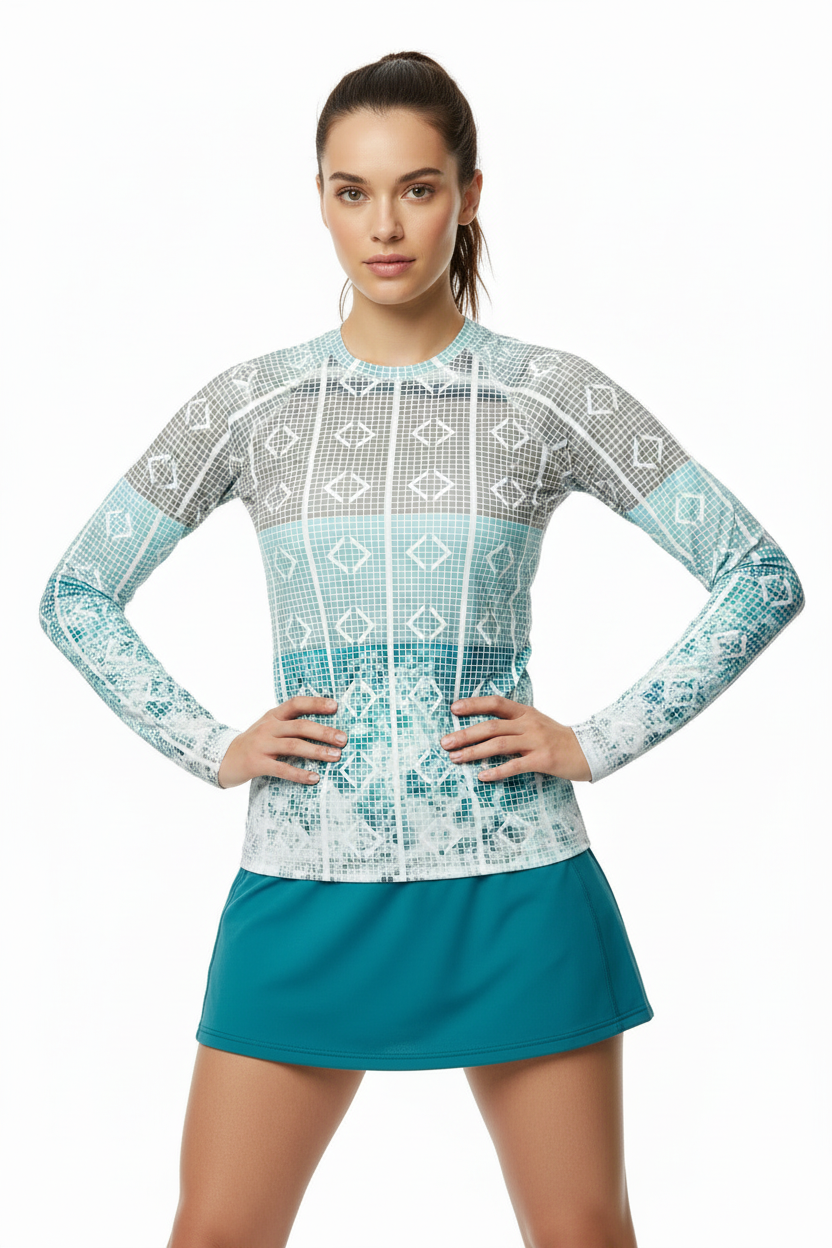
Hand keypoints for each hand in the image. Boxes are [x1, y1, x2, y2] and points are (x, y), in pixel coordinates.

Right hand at [217, 696, 346, 788]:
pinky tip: (315, 778)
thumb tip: (325, 728)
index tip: (336, 706)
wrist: (223, 758)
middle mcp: (268, 727)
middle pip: (300, 726)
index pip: (296, 703)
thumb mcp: (269, 727)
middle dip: (324, 732)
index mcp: (273, 715)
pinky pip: (282, 769)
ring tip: (336, 756)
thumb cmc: (255, 743)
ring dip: (317, 751)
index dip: (316, 703)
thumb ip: (290, 724)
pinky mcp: (257, 763)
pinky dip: (300, 774)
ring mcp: (262, 745)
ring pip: (294, 746)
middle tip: (343, 739)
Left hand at [439, 695, 591, 782]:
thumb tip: (485, 730)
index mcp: (526, 713)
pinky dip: (496, 771)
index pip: (496, 703)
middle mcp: (529, 724)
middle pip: (491, 726)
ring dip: (474, 752)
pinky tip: (482, 776)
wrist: (589, 750)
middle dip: (465, 734)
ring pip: (499, 745)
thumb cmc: (558, 739)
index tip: (453, 709)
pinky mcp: (542, 760)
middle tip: (445, 742)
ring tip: (455, 759)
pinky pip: (515, 766)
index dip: (474, 704)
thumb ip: (515, 724)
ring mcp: (536, 741)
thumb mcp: (537, 723)